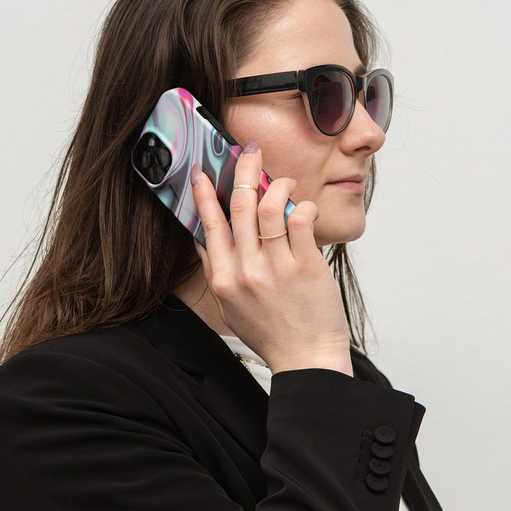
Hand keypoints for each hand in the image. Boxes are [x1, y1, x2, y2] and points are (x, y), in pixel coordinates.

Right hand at [190, 142, 351, 373]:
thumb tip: (203, 238)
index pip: (210, 225)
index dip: (206, 193)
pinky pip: (302, 220)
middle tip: (250, 152)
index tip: (204, 172)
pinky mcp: (307, 266)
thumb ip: (216, 272)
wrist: (306, 359)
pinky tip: (305, 206)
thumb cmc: (272, 334)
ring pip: (270, 207)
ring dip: (277, 184)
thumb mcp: (231, 307)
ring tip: (283, 180)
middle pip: (240, 207)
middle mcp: (247, 271)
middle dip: (244, 171)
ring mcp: (277, 268)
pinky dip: (303, 205)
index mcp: (225, 280)